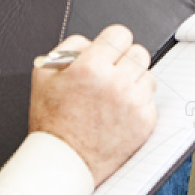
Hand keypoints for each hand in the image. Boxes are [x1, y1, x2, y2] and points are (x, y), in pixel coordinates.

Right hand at [28, 25, 157, 185]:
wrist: (63, 161)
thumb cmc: (52, 122)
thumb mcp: (44, 74)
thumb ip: (69, 48)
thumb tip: (92, 42)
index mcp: (90, 68)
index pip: (120, 33)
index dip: (112, 42)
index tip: (109, 51)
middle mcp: (115, 83)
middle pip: (139, 52)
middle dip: (124, 60)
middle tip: (111, 74)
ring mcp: (133, 103)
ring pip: (148, 75)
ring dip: (134, 82)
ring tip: (114, 97)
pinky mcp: (145, 122)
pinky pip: (150, 100)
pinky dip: (138, 105)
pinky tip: (119, 114)